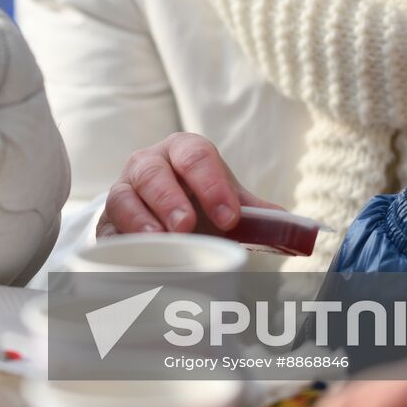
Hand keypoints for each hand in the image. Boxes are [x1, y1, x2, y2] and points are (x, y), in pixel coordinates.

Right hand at [96, 132, 282, 237]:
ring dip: (140, 219)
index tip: (230, 218)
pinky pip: (107, 227)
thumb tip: (298, 227)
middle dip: (169, 198)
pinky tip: (135, 255)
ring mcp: (124, 190)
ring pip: (124, 196)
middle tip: (186, 225)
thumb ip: (258, 213)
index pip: (195, 156)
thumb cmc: (199, 202)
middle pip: (153, 172)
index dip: (213, 184)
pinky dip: (119, 241)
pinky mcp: (108, 221)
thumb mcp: (228, 201)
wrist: (162, 213)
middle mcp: (149, 164)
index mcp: (183, 151)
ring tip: (158, 240)